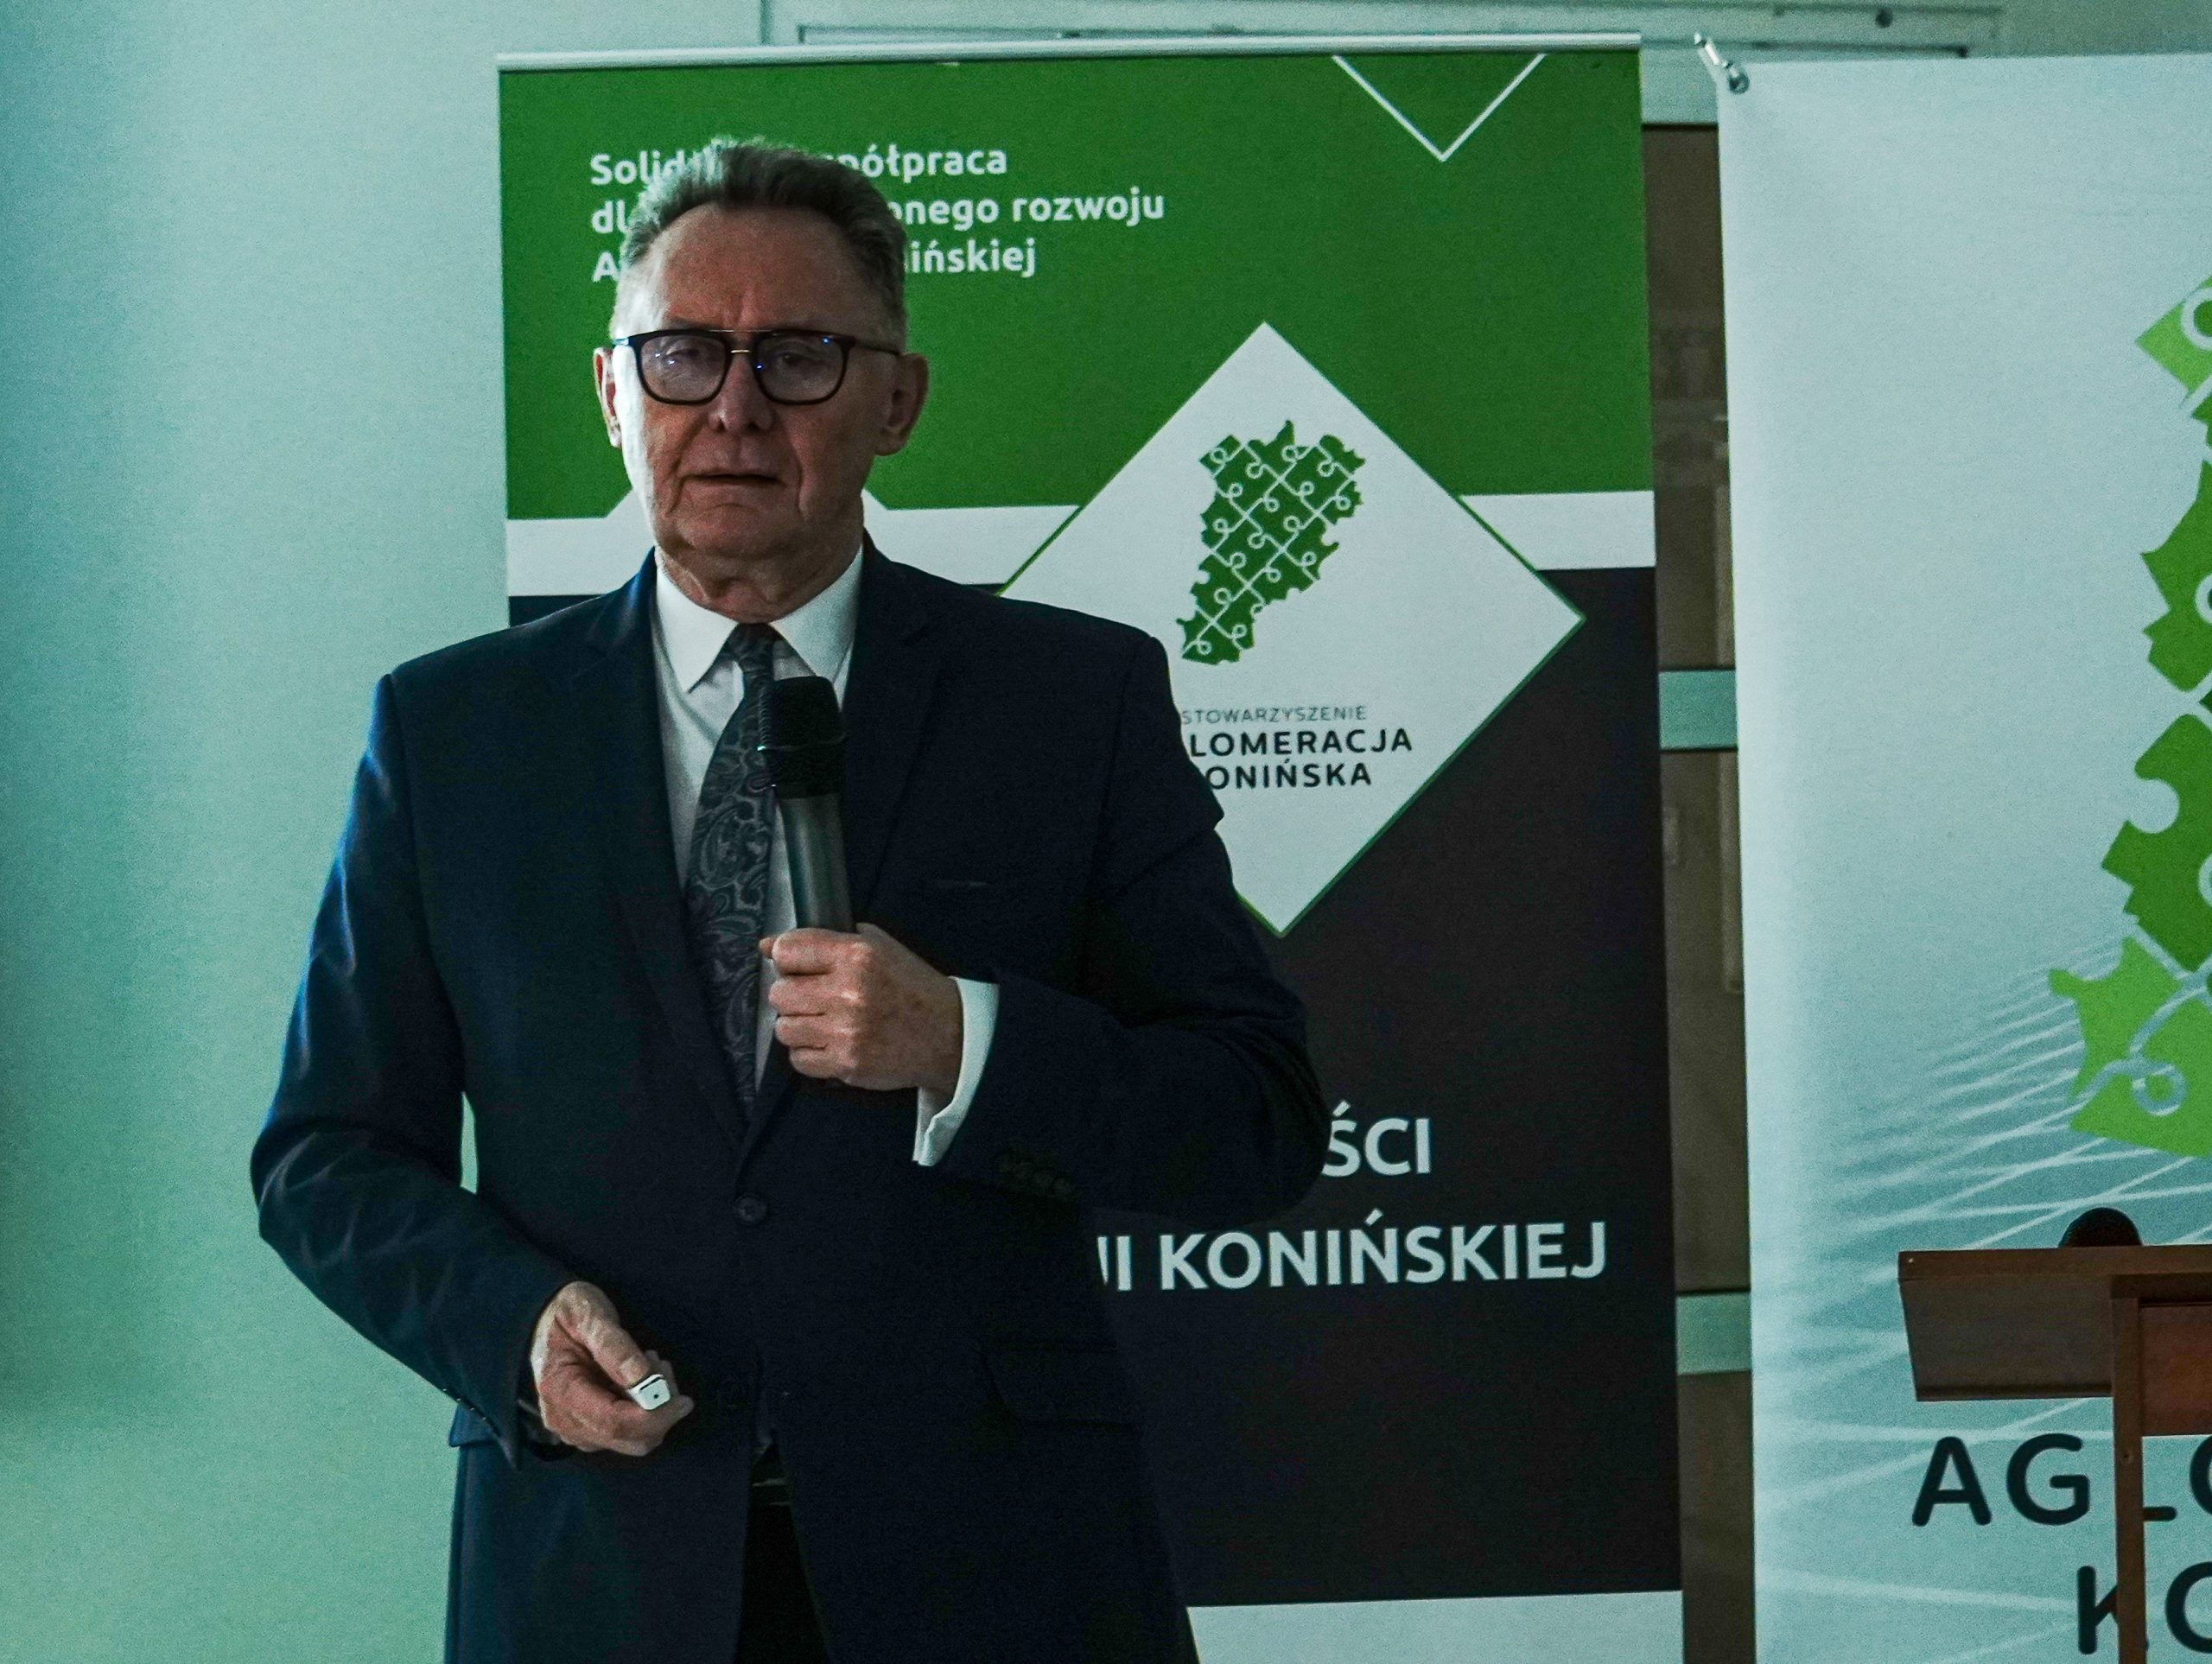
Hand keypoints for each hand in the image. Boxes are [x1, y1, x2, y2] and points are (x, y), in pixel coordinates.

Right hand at [527, 1281, 694, 1456]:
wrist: (549, 1321)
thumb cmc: (568, 1313)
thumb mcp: (588, 1314)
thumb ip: (613, 1345)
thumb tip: (641, 1377)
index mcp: (560, 1391)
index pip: (613, 1423)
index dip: (653, 1417)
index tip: (683, 1401)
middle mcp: (564, 1421)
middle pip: (628, 1440)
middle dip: (659, 1410)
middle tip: (660, 1364)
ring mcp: (577, 1430)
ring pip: (635, 1440)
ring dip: (656, 1408)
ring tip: (650, 1364)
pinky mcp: (591, 1430)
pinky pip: (631, 1433)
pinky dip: (648, 1411)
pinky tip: (643, 1378)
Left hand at [762, 924, 962, 1096]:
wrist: (949, 1035)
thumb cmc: (911, 987)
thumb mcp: (880, 947)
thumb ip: (826, 939)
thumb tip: (768, 945)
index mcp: (857, 955)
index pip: (789, 950)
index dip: (786, 958)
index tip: (796, 965)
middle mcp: (848, 992)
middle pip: (779, 993)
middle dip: (792, 994)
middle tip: (813, 997)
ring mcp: (845, 1032)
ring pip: (783, 1028)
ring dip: (798, 1025)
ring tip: (820, 1022)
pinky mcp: (845, 1064)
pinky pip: (798, 1060)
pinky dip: (808, 1053)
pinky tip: (828, 1043)